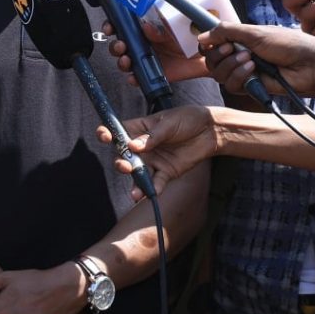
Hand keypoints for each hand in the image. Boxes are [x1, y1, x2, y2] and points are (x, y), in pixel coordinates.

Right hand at [96, 105, 219, 198]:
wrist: (210, 132)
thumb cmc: (187, 119)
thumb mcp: (169, 123)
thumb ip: (151, 136)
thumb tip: (133, 146)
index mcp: (139, 128)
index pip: (118, 132)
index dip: (107, 134)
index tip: (104, 137)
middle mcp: (142, 146)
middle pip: (124, 156)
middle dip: (121, 162)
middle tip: (125, 166)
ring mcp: (153, 160)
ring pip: (138, 173)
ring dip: (134, 182)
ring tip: (135, 191)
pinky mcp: (165, 172)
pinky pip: (156, 182)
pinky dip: (153, 188)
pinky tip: (153, 193)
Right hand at [103, 20, 207, 84]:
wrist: (204, 56)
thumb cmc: (189, 37)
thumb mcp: (175, 28)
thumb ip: (160, 29)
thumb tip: (146, 27)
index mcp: (143, 29)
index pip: (122, 26)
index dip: (112, 26)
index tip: (110, 27)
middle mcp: (140, 45)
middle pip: (118, 46)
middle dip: (114, 46)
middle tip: (120, 46)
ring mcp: (144, 60)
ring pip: (124, 62)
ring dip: (121, 61)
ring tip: (127, 60)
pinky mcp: (150, 75)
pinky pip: (137, 78)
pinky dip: (133, 79)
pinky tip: (134, 77)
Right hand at [198, 22, 314, 95]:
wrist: (308, 64)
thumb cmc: (288, 44)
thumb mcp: (254, 32)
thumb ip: (226, 32)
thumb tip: (201, 36)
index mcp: (241, 41)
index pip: (213, 44)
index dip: (208, 44)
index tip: (211, 40)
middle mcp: (239, 57)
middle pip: (211, 61)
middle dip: (218, 54)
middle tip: (232, 48)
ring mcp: (244, 73)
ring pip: (218, 74)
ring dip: (230, 65)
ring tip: (249, 58)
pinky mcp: (250, 88)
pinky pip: (231, 86)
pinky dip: (239, 75)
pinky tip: (252, 69)